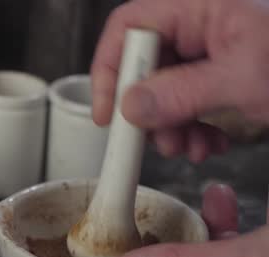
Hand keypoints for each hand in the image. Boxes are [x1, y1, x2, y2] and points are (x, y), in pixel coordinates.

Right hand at [91, 0, 268, 162]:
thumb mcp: (243, 79)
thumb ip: (183, 93)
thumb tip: (131, 108)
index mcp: (201, 6)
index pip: (129, 26)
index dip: (109, 69)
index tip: (108, 112)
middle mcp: (200, 25)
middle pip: (144, 64)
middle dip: (148, 110)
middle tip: (155, 139)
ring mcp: (210, 49)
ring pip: (164, 90)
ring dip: (171, 127)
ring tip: (190, 147)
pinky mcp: (222, 72)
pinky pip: (189, 100)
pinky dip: (193, 128)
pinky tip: (208, 143)